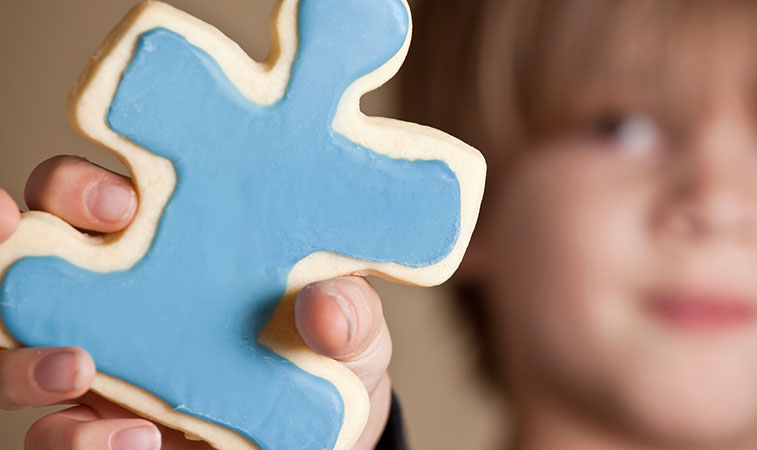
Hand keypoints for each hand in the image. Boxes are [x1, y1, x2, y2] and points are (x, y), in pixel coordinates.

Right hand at [0, 156, 393, 449]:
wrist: (326, 427)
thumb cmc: (328, 346)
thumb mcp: (353, 326)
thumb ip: (350, 312)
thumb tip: (326, 307)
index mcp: (171, 241)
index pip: (93, 194)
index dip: (81, 186)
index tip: (123, 201)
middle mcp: (120, 295)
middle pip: (35, 252)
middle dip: (19, 241)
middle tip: (49, 248)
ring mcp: (104, 363)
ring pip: (19, 349)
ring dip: (25, 359)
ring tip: (76, 368)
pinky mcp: (104, 431)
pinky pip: (56, 436)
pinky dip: (77, 440)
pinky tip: (135, 441)